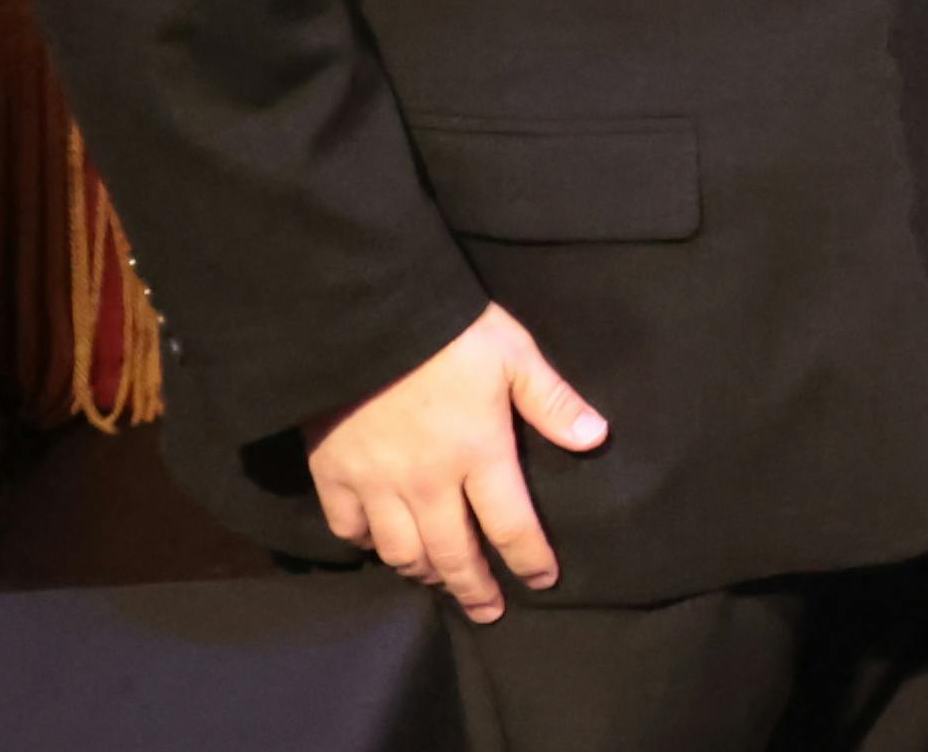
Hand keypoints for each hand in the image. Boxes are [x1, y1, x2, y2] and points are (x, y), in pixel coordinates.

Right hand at [304, 302, 608, 620]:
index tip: (543, 581)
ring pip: (400, 552)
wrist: (362, 316)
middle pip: (453, 555)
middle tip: (488, 611)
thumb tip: (597, 437)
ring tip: (440, 581)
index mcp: (479, 454)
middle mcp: (427, 483)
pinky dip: (365, 544)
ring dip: (424, 572)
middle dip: (475, 589)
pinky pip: (347, 528)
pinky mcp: (331, 474)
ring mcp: (375, 484)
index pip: (511, 526)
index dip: (529, 559)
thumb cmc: (448, 331)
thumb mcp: (513, 353)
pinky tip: (379, 544)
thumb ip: (552, 400)